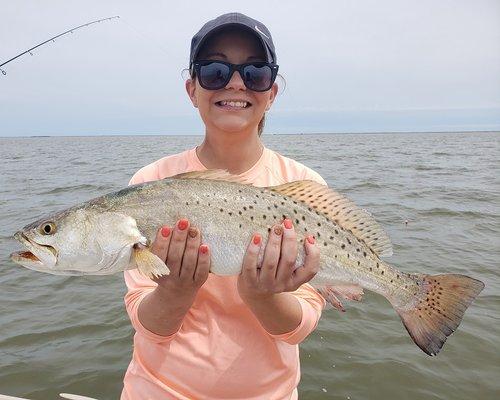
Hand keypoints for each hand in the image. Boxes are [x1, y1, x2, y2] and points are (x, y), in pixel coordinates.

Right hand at [137, 219, 209, 336]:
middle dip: (179, 239)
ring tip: (194, 230)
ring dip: (192, 245)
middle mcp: (170, 278)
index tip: (165, 228)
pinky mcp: (197, 283)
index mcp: (156, 272)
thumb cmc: (164, 271)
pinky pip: (201, 271)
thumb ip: (154, 249)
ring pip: (189, 262)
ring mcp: (184, 281)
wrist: (174, 295)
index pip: (158, 256)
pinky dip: (204, 259)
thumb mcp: (153, 264)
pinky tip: (205, 246)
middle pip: (175, 257)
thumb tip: (158, 226)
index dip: (162, 242)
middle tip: (183, 222)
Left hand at [237, 219, 318, 302]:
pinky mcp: (250, 282)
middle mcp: (282, 284)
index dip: (313, 254)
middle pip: (289, 260)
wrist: (253, 292)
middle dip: (289, 240)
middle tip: (287, 223)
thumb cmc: (273, 273)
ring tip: (275, 227)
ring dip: (274, 242)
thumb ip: (292, 253)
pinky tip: (256, 237)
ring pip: (271, 262)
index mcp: (295, 281)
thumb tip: (292, 227)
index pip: (310, 270)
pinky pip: (251, 265)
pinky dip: (253, 251)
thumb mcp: (287, 270)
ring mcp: (266, 284)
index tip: (308, 237)